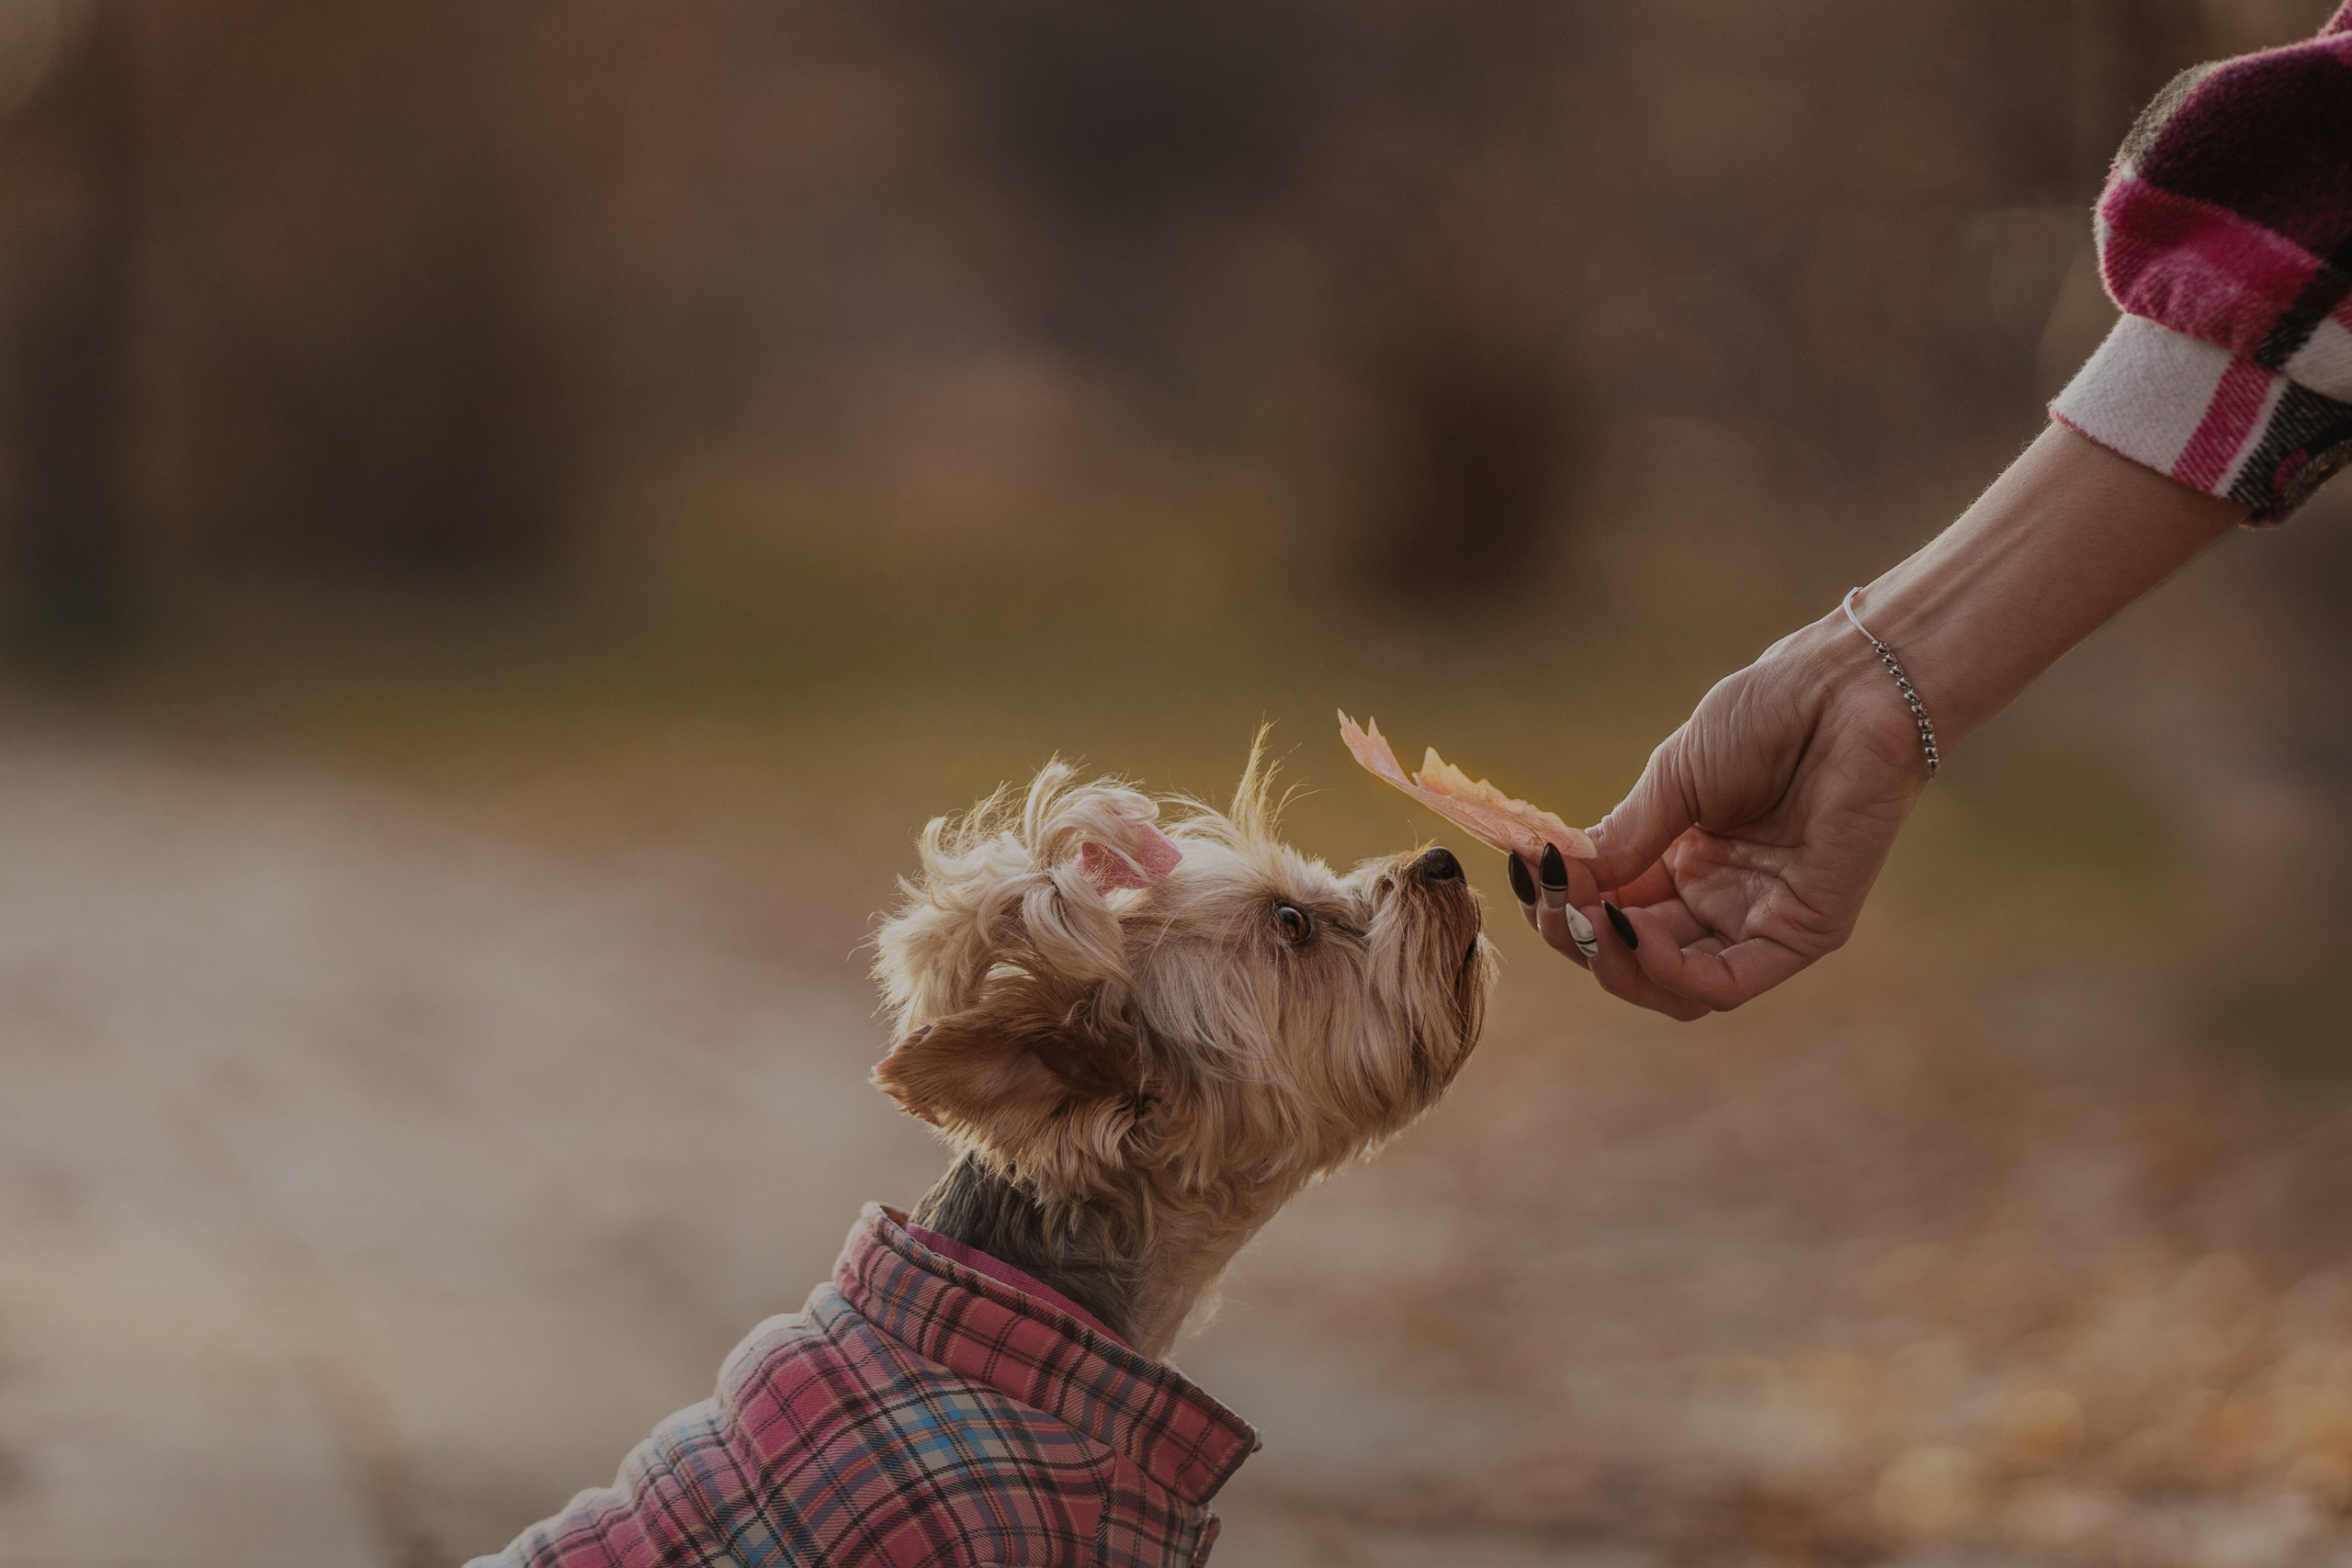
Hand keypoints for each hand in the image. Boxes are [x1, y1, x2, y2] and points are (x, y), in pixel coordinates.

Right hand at [1511, 615, 1927, 1017]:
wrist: (1846, 687)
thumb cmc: (1767, 713)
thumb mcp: (1672, 780)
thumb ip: (1620, 841)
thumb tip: (1552, 884)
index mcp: (1685, 863)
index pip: (1611, 915)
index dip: (1562, 909)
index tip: (1526, 877)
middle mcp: (1722, 901)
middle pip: (1636, 960)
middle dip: (1578, 941)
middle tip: (1546, 907)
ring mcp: (1763, 920)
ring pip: (1674, 989)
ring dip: (1615, 964)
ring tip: (1583, 920)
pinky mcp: (1805, 932)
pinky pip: (1725, 982)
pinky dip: (1666, 970)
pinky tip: (1628, 928)